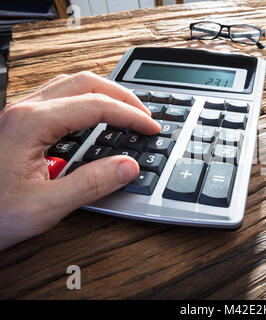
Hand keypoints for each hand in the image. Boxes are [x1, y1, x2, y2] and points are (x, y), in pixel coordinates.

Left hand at [0, 71, 159, 250]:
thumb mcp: (43, 208)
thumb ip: (90, 185)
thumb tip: (128, 166)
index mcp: (30, 123)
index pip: (96, 105)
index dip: (130, 115)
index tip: (150, 128)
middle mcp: (23, 109)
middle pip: (85, 82)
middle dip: (122, 96)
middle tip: (144, 115)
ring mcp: (19, 113)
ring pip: (71, 84)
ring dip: (104, 94)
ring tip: (126, 112)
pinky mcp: (18, 122)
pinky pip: (60, 96)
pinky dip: (87, 101)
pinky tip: (95, 118)